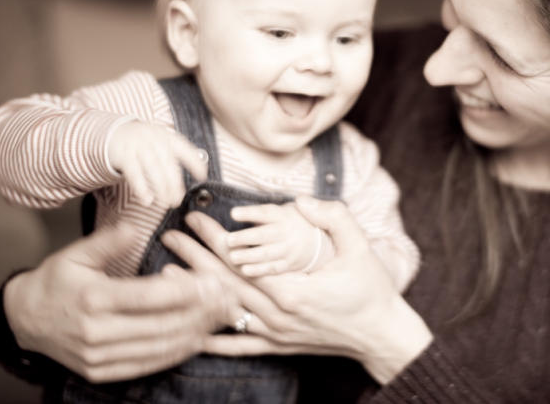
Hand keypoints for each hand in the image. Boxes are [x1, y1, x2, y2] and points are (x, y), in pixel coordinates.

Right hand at [4, 224, 231, 382]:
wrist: (23, 320)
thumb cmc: (56, 281)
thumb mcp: (75, 254)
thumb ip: (108, 241)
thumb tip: (134, 226)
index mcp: (93, 297)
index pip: (149, 297)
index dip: (187, 291)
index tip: (214, 282)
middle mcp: (96, 331)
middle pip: (161, 324)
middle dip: (201, 313)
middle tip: (228, 299)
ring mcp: (98, 356)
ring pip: (159, 347)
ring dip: (196, 333)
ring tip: (221, 317)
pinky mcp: (101, 371)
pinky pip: (147, 364)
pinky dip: (176, 352)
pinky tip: (197, 338)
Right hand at [108, 120, 207, 206]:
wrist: (113, 132)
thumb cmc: (143, 143)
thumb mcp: (160, 144)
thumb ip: (173, 158)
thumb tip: (199, 174)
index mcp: (167, 137)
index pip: (184, 149)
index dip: (194, 162)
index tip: (202, 177)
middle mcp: (155, 140)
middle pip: (168, 164)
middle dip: (175, 184)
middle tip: (177, 200)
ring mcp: (139, 146)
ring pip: (153, 169)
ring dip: (161, 188)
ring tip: (166, 203)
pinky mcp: (124, 154)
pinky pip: (134, 173)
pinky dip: (141, 188)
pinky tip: (147, 200)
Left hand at [162, 197, 432, 383]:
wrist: (382, 334)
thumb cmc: (372, 290)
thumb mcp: (360, 247)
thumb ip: (334, 218)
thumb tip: (302, 201)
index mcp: (293, 290)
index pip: (241, 260)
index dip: (214, 238)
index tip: (195, 218)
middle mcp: (278, 315)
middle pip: (225, 283)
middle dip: (194, 257)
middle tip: (170, 236)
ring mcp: (276, 333)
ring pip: (225, 312)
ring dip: (195, 292)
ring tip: (167, 273)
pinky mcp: (279, 346)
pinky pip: (239, 345)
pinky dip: (213, 340)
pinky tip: (189, 335)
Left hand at [227, 203, 321, 276]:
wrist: (318, 242)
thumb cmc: (293, 222)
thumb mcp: (287, 210)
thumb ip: (268, 211)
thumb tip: (257, 208)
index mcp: (284, 215)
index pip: (265, 214)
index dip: (250, 213)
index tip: (233, 213)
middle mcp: (287, 232)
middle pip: (265, 235)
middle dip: (247, 237)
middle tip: (228, 240)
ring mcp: (289, 250)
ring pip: (267, 253)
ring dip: (249, 256)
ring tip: (233, 257)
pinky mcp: (288, 264)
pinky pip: (273, 268)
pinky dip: (259, 270)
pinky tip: (245, 270)